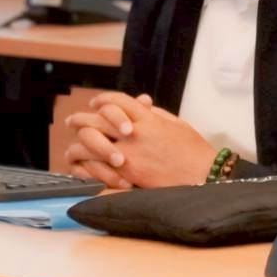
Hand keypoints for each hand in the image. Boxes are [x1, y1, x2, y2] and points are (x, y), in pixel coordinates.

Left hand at [64, 91, 217, 188]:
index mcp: (147, 118)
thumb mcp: (176, 124)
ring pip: (92, 141)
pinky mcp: (128, 173)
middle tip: (73, 121)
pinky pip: (98, 166)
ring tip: (73, 146)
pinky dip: (87, 165)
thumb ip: (155, 114)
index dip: (102, 100)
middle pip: (97, 118)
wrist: (203, 176)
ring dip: (79, 142)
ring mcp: (130, 153)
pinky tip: (83, 166)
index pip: (117, 100)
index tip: (94, 104)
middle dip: (81, 118)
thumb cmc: (193, 150)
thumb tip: (141, 106)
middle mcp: (135, 132)